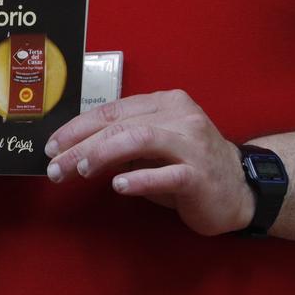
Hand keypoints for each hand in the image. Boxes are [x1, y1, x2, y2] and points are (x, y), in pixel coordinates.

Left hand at [43, 90, 253, 235]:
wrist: (242, 190)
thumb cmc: (190, 167)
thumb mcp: (155, 147)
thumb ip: (122, 141)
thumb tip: (75, 148)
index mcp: (166, 104)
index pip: (113, 110)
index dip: (78, 127)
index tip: (52, 145)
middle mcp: (180, 117)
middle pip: (120, 125)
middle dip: (81, 144)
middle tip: (55, 165)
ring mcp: (192, 144)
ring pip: (139, 140)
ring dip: (102, 155)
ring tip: (79, 169)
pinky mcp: (200, 175)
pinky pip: (166, 174)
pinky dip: (139, 179)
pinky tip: (118, 186)